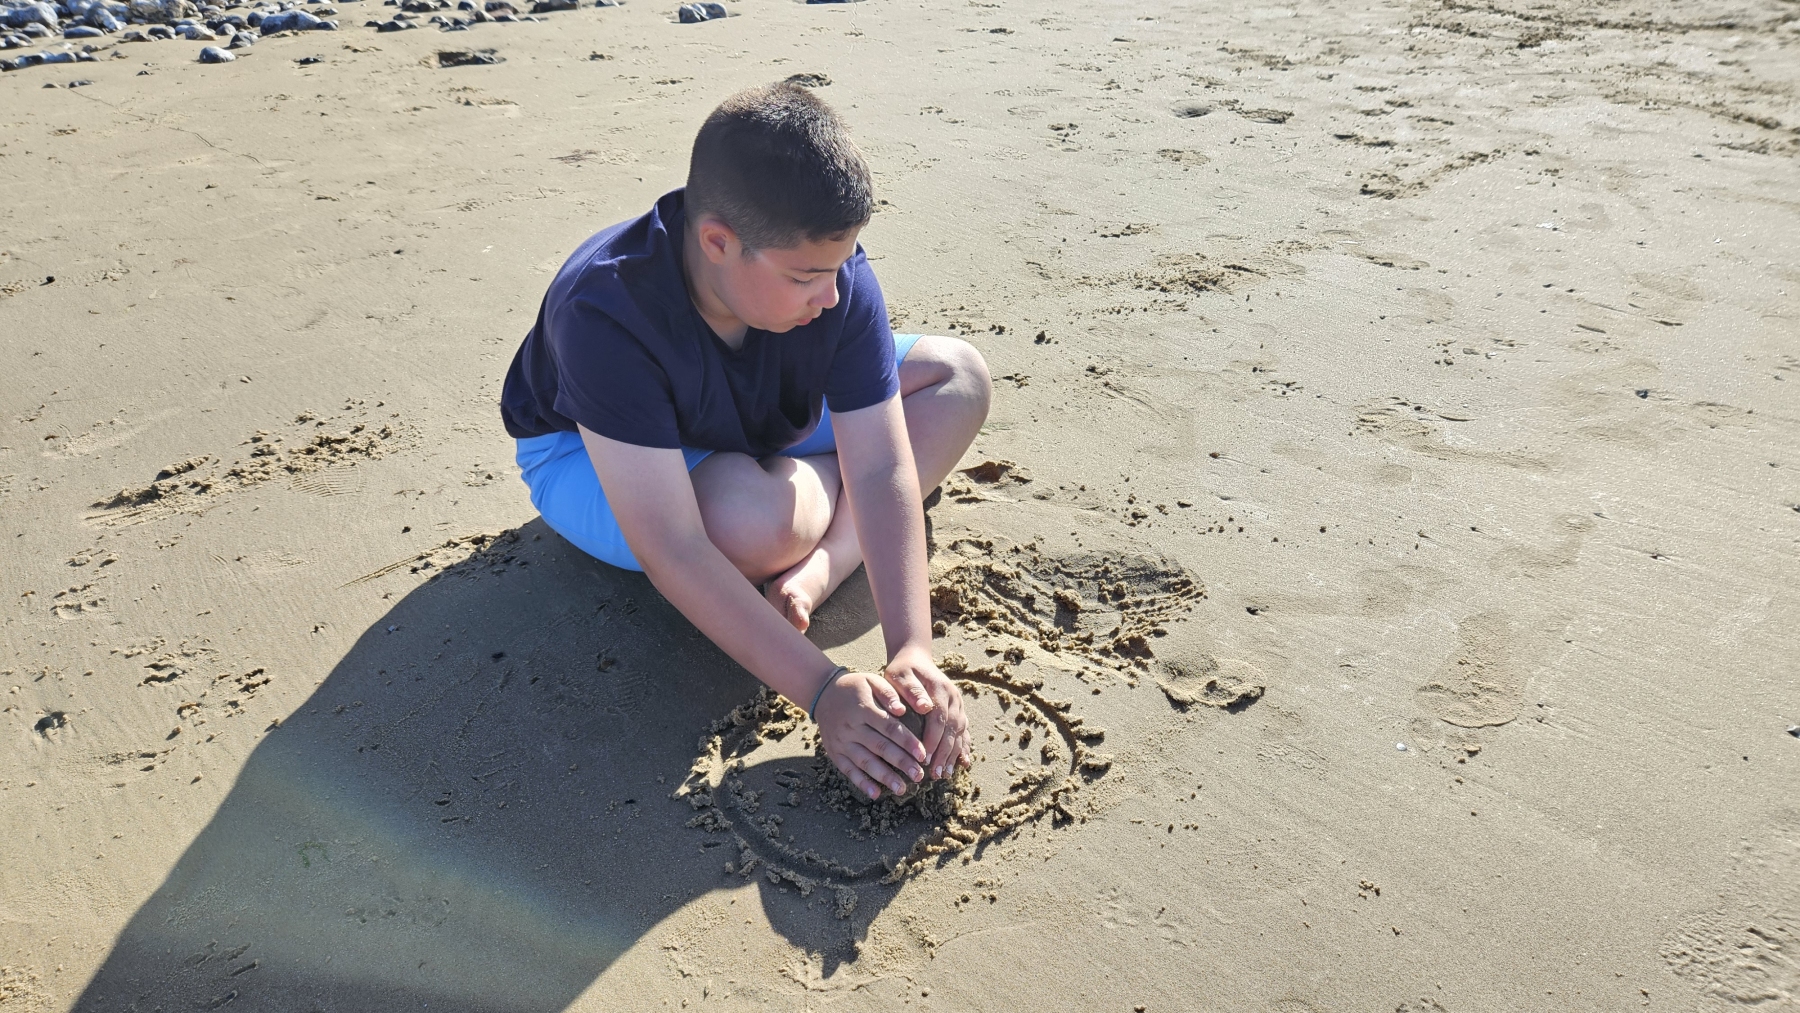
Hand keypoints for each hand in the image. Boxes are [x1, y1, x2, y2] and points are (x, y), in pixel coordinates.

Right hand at [814, 670, 929, 799]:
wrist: (823, 693)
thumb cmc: (856, 687)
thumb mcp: (872, 680)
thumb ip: (888, 693)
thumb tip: (902, 710)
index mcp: (863, 708)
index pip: (889, 727)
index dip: (907, 742)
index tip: (923, 755)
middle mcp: (851, 727)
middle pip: (879, 747)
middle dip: (901, 763)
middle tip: (919, 776)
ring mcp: (841, 742)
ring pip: (865, 762)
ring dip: (884, 777)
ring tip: (902, 789)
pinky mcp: (835, 753)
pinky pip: (848, 770)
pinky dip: (861, 783)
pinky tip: (876, 793)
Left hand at [882, 644, 971, 781]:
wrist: (915, 658)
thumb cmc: (903, 670)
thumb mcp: (900, 675)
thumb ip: (911, 689)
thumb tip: (924, 707)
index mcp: (940, 689)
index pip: (939, 718)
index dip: (933, 739)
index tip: (924, 758)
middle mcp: (953, 697)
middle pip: (952, 728)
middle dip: (944, 753)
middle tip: (935, 774)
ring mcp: (958, 704)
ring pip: (960, 732)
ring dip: (953, 754)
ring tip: (945, 774)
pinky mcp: (958, 710)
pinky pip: (964, 731)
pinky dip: (964, 747)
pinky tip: (963, 763)